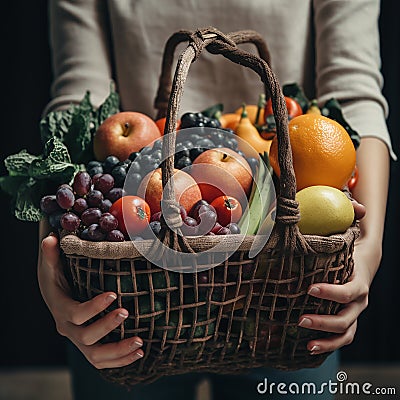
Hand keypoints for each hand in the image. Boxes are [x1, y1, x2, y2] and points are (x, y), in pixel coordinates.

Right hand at [38, 233, 143, 367]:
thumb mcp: (52, 265)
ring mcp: (79, 340)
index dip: (94, 307)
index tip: (113, 294)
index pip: (76, 314)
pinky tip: (138, 353)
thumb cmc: (56, 277)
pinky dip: (120, 360)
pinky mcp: (90, 346)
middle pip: (86, 337)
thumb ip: (52, 253)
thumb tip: (52, 237)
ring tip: (139, 343)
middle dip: (107, 327)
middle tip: (126, 312)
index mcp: (61, 309)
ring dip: (118, 351)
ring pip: (96, 356)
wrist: (56, 295)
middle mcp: (69, 329)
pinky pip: (103, 361)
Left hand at [297, 198, 371, 354]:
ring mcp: (354, 313)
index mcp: (358, 281)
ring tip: (306, 343)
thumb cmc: (349, 245)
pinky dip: (327, 345)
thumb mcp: (351, 230)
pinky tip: (308, 347)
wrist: (362, 261)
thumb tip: (357, 205)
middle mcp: (359, 301)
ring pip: (345, 334)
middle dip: (324, 321)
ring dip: (326, 339)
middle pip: (346, 318)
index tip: (309, 289)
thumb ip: (351, 216)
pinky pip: (340, 338)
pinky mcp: (346, 320)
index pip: (348, 291)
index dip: (331, 293)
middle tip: (300, 318)